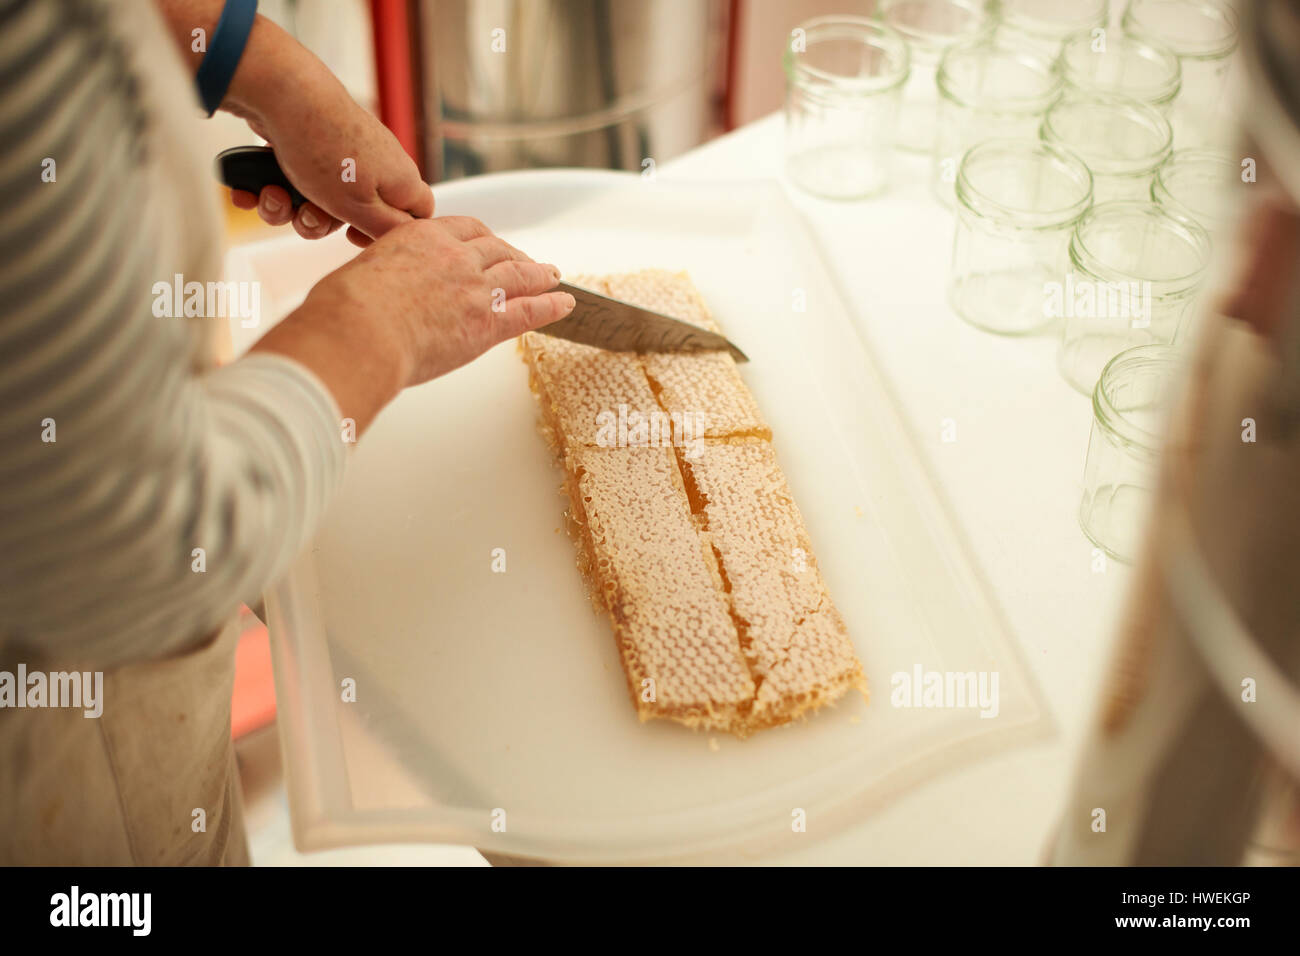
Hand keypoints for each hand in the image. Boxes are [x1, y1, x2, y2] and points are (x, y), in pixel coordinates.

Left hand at [229, 96, 431, 245]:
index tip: (356, 235)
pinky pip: (294, 180)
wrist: (282, 93)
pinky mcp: (311, 143)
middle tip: (306, 216)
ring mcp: (341, 153)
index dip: (391, 232)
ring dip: (290, 208)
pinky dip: (272, 188)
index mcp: (399, 180)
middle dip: (320, 223)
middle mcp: (375, 165)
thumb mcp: (360, 208)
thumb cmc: (326, 150)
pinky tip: (251, 188)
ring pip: (318, 200)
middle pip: (355, 214)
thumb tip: (406, 237)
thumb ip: (388, 229)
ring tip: (273, 194)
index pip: (416, 214)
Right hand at [278, 216, 574, 396]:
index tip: (489, 243)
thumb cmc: (344, 308)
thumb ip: (381, 275)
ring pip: (519, 275)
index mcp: (421, 237)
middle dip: (515, 255)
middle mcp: (455, 257)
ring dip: (540, 275)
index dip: (483, 238)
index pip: (464, 229)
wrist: (358, 331)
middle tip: (528, 261)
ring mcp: (475, 289)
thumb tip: (375, 293)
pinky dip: (551, 306)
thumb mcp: (360, 273)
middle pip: (497, 249)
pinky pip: (530, 310)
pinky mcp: (487, 323)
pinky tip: (566, 304)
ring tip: (554, 277)